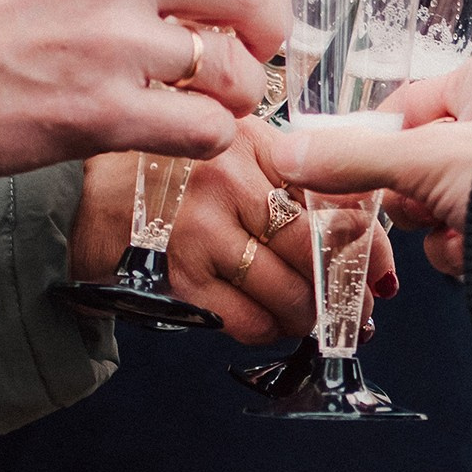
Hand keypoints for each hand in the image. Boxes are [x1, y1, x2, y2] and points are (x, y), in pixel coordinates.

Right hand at [68, 123, 395, 344]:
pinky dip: (268, 329)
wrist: (91, 198)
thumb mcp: (237, 153)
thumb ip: (294, 178)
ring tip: (309, 317)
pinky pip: (247, 320)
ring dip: (308, 316)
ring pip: (289, 291)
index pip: (335, 194)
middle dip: (346, 290)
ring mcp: (203, 226)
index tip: (380, 271)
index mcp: (254, 142)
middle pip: (318, 248)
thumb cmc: (173, 177)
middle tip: (356, 311)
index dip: (369, 242)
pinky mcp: (181, 272)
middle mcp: (229, 178)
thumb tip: (365, 234)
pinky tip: (268, 320)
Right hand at [277, 41, 471, 278]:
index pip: (409, 103)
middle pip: (422, 160)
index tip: (346, 169)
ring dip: (441, 229)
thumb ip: (352, 159)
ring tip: (463, 230)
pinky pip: (471, 231)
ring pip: (443, 203)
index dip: (375, 141)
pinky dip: (468, 249)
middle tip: (422, 204)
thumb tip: (287, 153)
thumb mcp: (424, 160)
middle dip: (416, 197)